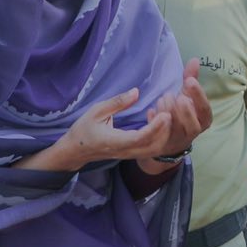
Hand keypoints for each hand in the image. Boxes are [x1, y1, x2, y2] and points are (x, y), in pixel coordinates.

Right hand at [34, 86, 174, 171]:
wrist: (76, 150)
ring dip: (164, 135)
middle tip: (171, 111)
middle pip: (153, 148)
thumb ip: (117, 102)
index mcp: (114, 141)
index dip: (155, 127)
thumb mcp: (96, 111)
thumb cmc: (84, 129)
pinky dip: (159, 137)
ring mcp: (129, 155)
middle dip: (166, 131)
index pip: (140, 138)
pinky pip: (150, 149)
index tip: (165, 113)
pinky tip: (160, 120)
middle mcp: (124, 151)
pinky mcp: (132, 154)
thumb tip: (136, 91)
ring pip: (154, 150)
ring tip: (167, 114)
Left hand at [142, 60, 212, 162]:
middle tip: (177, 96)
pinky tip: (150, 112)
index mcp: (203, 120)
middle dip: (184, 110)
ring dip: (167, 112)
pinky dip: (153, 121)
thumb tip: (195, 59)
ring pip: (174, 129)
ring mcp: (177, 140)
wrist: (171, 138)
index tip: (188, 81)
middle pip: (191, 125)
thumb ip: (191, 78)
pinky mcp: (162, 145)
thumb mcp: (188, 95)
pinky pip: (157, 134)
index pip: (205, 109)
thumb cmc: (182, 112)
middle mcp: (192, 133)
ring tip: (162, 99)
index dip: (198, 95)